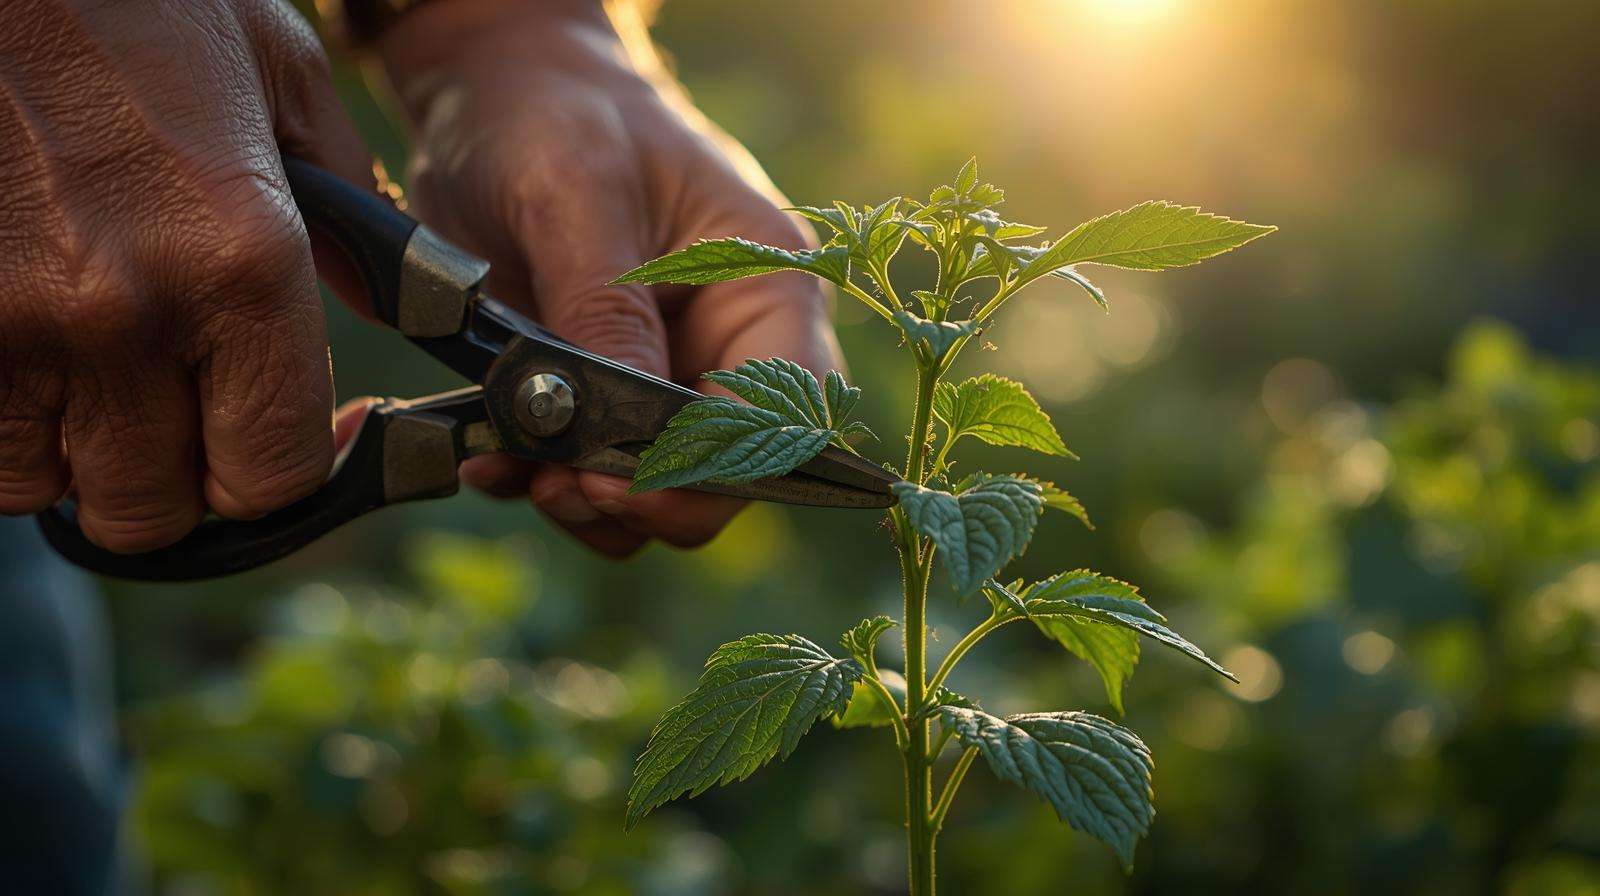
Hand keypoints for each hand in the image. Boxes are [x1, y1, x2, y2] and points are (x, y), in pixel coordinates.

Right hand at [0, 0, 373, 550]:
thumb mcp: (276, 73)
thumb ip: (351, 210)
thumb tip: (399, 301)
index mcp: (241, 263)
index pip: (274, 472)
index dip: (276, 472)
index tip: (269, 442)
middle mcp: (125, 314)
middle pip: (158, 509)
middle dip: (178, 478)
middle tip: (178, 413)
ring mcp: (8, 326)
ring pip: (53, 490)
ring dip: (81, 455)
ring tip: (97, 377)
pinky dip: (7, 427)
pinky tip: (30, 356)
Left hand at [379, 1, 842, 556]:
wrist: (495, 92)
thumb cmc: (555, 113)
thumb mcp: (574, 191)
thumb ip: (601, 308)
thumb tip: (617, 426)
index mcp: (766, 288)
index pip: (784, 416)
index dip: (715, 471)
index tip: (621, 483)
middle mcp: (730, 347)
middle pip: (724, 476)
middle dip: (643, 498)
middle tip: (560, 483)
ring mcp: (665, 379)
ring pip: (656, 493)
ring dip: (586, 504)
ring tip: (518, 465)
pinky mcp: (598, 395)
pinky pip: (589, 475)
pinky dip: (539, 483)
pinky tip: (489, 456)